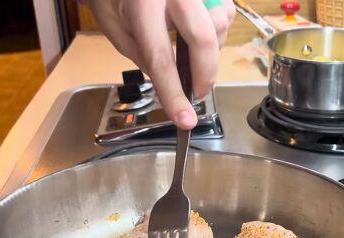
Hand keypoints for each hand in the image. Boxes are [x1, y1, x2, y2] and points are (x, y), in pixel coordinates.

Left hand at [85, 0, 235, 128]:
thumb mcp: (116, 30)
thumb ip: (144, 56)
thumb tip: (172, 84)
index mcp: (144, 4)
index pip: (161, 58)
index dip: (174, 93)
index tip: (185, 120)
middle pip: (203, 40)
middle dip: (204, 75)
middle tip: (196, 92)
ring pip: (220, 25)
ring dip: (211, 51)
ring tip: (192, 55)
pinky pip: (226, 12)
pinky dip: (218, 30)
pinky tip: (199, 33)